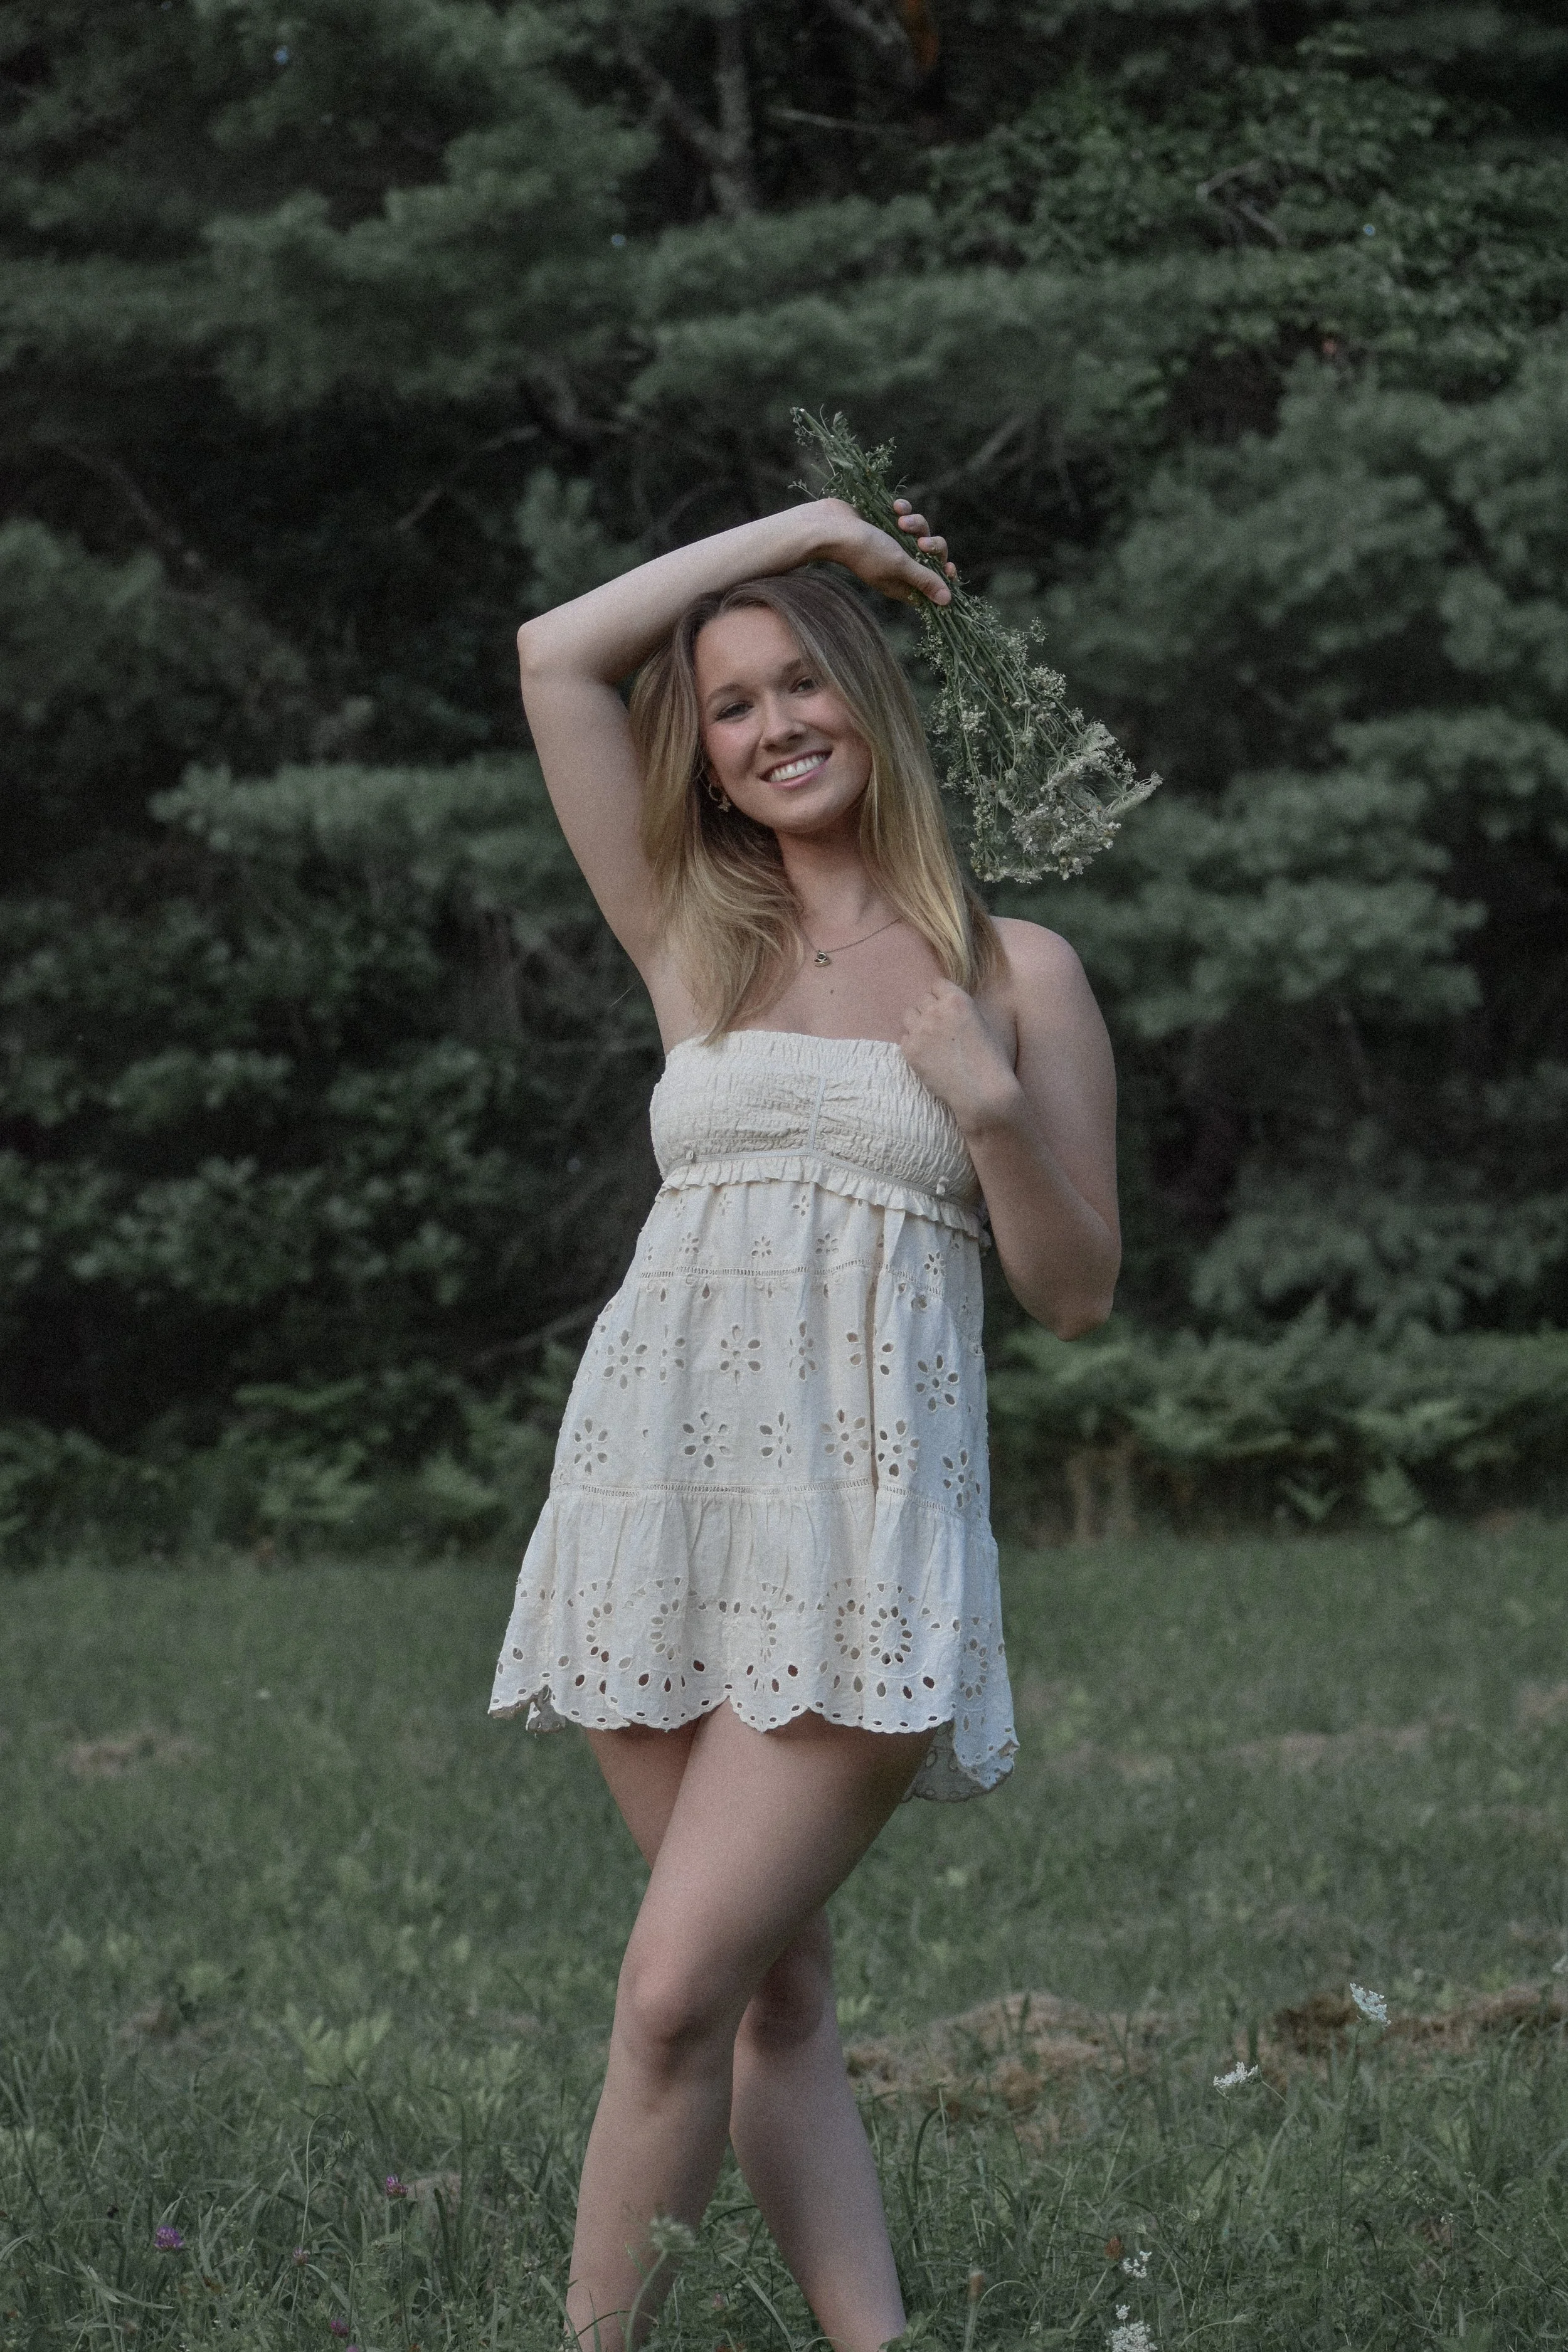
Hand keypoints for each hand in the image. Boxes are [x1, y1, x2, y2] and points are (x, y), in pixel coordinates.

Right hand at [815, 497, 954, 607]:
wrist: (830, 527)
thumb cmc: (864, 550)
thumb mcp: (899, 566)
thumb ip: (924, 580)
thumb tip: (947, 601)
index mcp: (901, 583)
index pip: (931, 586)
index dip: (943, 578)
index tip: (949, 568)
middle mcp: (898, 566)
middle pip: (931, 558)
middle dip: (932, 546)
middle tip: (922, 544)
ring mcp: (892, 544)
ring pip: (920, 532)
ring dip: (917, 524)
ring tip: (902, 521)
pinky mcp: (885, 523)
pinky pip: (906, 515)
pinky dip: (904, 509)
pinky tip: (896, 507)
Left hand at [899, 980, 1020, 1137]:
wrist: (982, 1090)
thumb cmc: (991, 1059)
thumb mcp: (982, 1023)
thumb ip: (962, 1010)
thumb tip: (948, 1008)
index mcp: (957, 1000)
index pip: (937, 984)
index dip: (941, 996)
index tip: (946, 1009)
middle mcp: (935, 1011)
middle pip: (922, 1000)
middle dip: (930, 1010)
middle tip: (940, 1028)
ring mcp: (920, 1030)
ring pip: (909, 1016)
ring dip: (918, 1023)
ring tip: (930, 1040)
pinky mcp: (910, 1050)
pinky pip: (904, 1038)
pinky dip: (913, 1044)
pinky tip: (926, 1055)